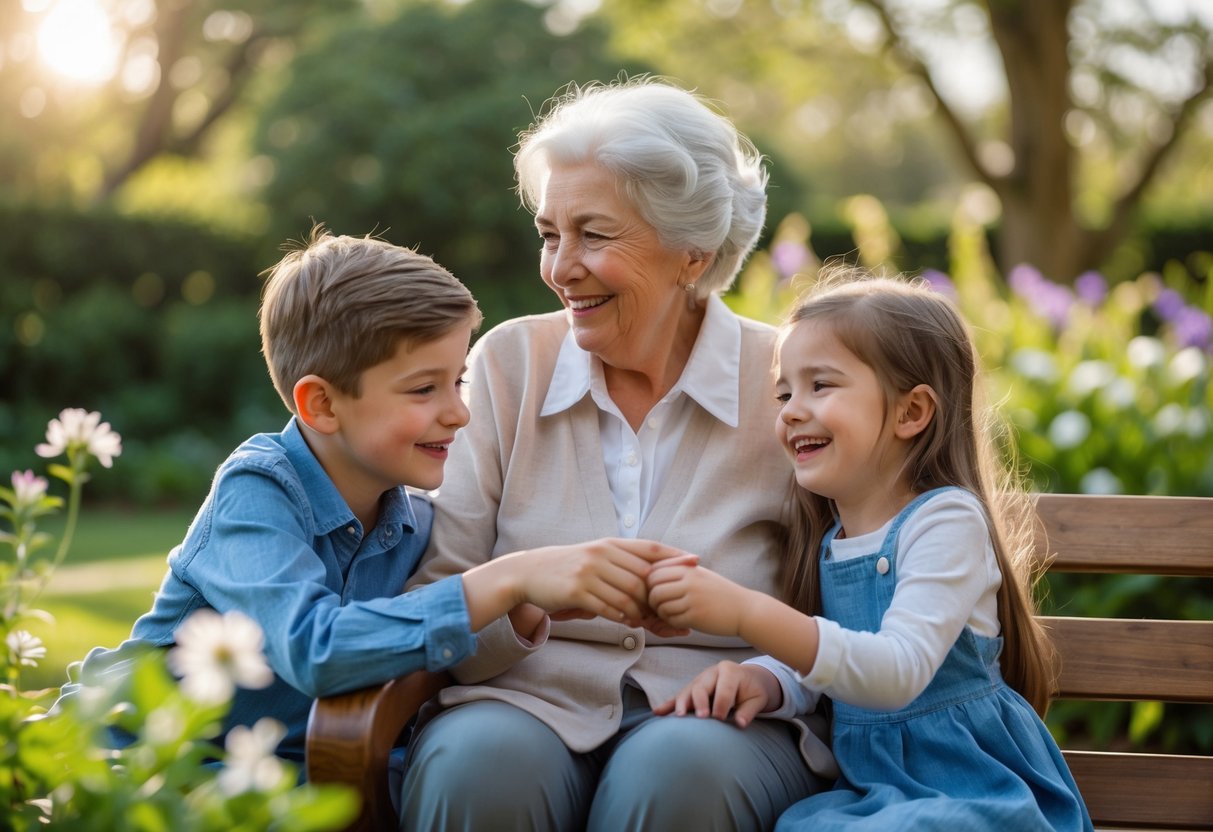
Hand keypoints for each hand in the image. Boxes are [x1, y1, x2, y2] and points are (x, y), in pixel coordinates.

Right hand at [510, 538, 693, 623]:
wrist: (529, 573)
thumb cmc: (566, 567)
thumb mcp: (594, 555)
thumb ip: (619, 560)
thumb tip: (650, 572)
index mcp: (609, 544)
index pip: (650, 548)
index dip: (674, 554)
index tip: (695, 561)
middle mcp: (601, 555)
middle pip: (643, 576)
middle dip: (658, 594)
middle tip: (669, 608)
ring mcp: (589, 572)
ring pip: (629, 595)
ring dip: (640, 611)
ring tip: (646, 620)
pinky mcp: (577, 591)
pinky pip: (609, 608)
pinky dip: (621, 617)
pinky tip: (626, 622)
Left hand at [646, 561, 753, 637]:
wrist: (745, 610)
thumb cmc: (720, 592)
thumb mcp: (701, 574)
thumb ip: (679, 571)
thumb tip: (650, 574)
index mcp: (688, 569)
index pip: (654, 572)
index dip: (649, 583)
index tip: (656, 591)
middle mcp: (689, 582)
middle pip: (654, 590)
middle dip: (652, 600)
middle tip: (660, 606)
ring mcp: (693, 599)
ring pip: (661, 606)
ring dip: (661, 613)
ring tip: (671, 614)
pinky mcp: (696, 617)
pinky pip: (672, 620)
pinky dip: (672, 622)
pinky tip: (681, 621)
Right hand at [652, 661, 779, 727]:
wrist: (749, 680)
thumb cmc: (753, 690)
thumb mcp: (758, 699)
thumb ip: (749, 711)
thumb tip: (741, 723)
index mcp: (730, 671)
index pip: (724, 688)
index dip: (722, 704)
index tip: (721, 719)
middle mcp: (712, 673)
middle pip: (702, 687)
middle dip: (700, 702)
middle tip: (702, 717)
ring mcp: (700, 680)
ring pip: (687, 691)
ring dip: (682, 704)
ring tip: (679, 717)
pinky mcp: (692, 688)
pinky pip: (679, 696)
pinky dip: (669, 705)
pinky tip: (658, 713)